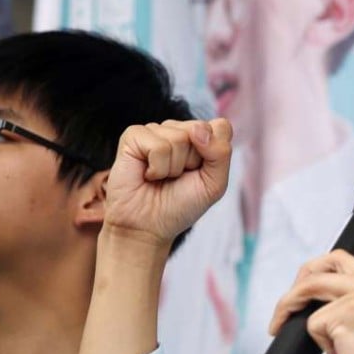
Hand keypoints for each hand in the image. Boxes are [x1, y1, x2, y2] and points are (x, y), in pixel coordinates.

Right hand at [103, 119, 231, 248]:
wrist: (148, 227)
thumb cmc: (180, 205)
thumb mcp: (214, 184)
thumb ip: (221, 153)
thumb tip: (198, 129)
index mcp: (199, 137)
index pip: (220, 127)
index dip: (215, 153)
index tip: (199, 172)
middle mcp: (177, 129)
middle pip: (200, 130)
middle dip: (192, 162)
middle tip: (177, 177)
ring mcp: (154, 131)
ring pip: (179, 138)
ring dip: (173, 168)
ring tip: (161, 178)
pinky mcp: (133, 136)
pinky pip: (158, 146)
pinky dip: (157, 168)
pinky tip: (148, 175)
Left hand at [269, 250, 353, 353]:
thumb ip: (348, 306)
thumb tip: (308, 300)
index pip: (339, 260)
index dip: (314, 272)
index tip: (299, 292)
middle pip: (321, 267)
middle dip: (296, 284)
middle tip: (283, 309)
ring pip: (310, 289)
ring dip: (290, 308)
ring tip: (283, 328)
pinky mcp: (349, 314)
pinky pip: (313, 322)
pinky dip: (317, 341)